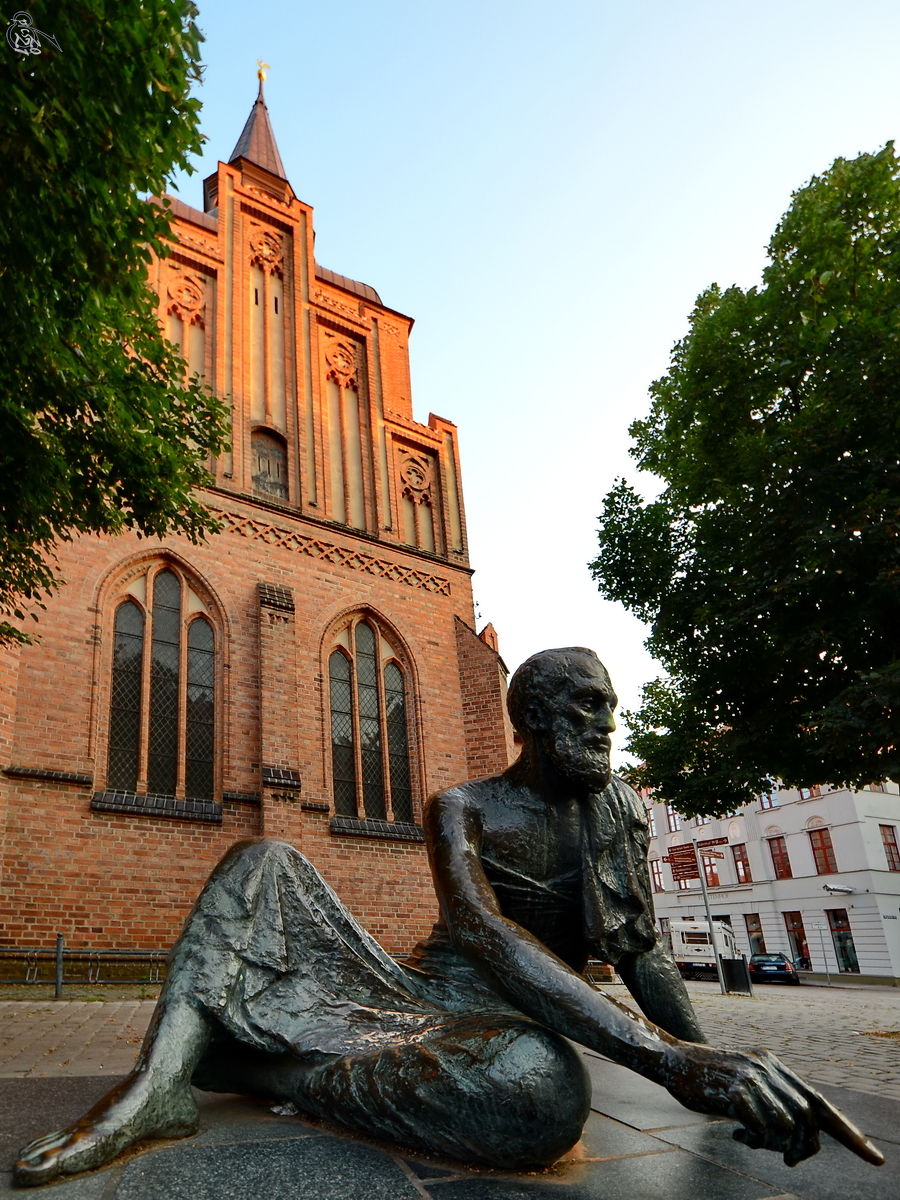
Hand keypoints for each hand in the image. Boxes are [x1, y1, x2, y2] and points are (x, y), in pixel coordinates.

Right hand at [668, 1043, 883, 1167]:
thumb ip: (771, 1100)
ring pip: (789, 1125)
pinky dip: (755, 1141)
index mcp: (774, 1065)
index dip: (849, 1132)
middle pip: (809, 1118)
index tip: (874, 1158)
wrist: (671, 1059)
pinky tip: (738, 1136)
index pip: (821, 1102)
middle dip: (804, 1148)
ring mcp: (751, 1077)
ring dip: (776, 1145)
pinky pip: (761, 1128)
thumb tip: (799, 1139)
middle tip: (787, 1161)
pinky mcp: (734, 1090)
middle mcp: (767, 1067)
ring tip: (755, 1143)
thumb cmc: (707, 1079)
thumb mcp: (745, 1085)